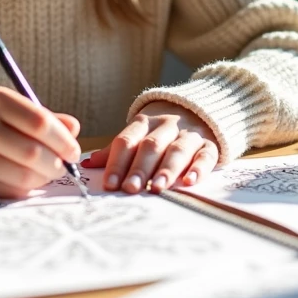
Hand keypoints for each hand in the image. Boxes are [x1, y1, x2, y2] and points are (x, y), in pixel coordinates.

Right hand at [0, 86, 81, 197]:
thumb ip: (42, 116)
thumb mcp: (8, 105)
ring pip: (23, 176)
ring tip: (49, 172)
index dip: (63, 140)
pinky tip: (29, 179)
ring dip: (45, 178)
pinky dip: (27, 188)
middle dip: (58, 162)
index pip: (39, 122)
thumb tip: (73, 129)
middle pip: (33, 153)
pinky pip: (9, 190)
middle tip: (65, 164)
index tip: (74, 150)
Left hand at [82, 101, 217, 193]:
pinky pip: (206, 155)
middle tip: (130, 188)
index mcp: (144, 123)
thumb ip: (115, 151)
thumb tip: (86, 164)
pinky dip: (198, 168)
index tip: (110, 184)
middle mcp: (167, 126)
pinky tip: (189, 181)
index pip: (127, 141)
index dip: (117, 163)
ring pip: (178, 150)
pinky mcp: (210, 144)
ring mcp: (190, 134)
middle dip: (140, 168)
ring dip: (166, 169)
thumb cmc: (161, 131)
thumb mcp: (138, 134)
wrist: (199, 109)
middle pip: (151, 146)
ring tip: (156, 188)